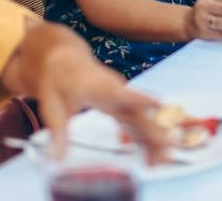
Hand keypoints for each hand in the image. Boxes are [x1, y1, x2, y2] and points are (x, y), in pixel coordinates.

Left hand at [34, 47, 166, 162]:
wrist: (65, 61)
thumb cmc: (58, 80)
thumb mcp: (52, 107)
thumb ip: (58, 133)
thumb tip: (54, 159)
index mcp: (102, 87)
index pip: (124, 94)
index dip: (142, 99)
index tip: (159, 104)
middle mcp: (117, 92)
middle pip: (139, 113)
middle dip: (154, 130)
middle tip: (168, 146)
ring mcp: (122, 98)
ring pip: (142, 120)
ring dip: (154, 139)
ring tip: (164, 159)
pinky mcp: (122, 105)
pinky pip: (137, 123)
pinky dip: (144, 139)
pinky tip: (151, 155)